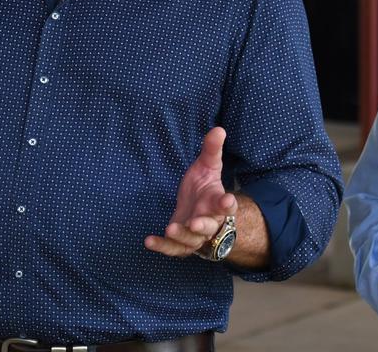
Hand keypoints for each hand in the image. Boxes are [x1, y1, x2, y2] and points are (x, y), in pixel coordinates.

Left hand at [144, 127, 236, 257]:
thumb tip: (218, 129)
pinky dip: (162, 247)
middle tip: (195, 224)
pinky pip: (173, 249)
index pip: (227, 205)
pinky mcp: (181, 244)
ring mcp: (195, 236)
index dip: (228, 204)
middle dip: (203, 226)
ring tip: (170, 228)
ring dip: (181, 236)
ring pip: (191, 241)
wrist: (199, 212)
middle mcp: (209, 222)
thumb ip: (212, 150)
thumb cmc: (205, 189)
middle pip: (209, 227)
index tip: (228, 201)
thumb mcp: (207, 167)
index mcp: (217, 203)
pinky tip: (149, 241)